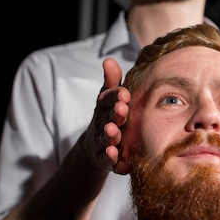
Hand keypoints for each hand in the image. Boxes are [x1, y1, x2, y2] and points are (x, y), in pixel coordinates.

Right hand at [81, 58, 130, 174]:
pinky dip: (108, 156)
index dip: (116, 96)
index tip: (125, 93)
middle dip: (114, 113)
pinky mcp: (103, 158)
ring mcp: (101, 141)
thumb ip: (112, 82)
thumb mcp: (109, 98)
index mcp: (105, 106)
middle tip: (122, 109)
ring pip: (105, 137)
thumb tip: (109, 60)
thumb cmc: (108, 116)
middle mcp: (101, 122)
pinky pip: (106, 158)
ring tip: (112, 131)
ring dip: (109, 134)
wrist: (93, 148)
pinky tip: (113, 153)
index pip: (108, 98)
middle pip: (107, 117)